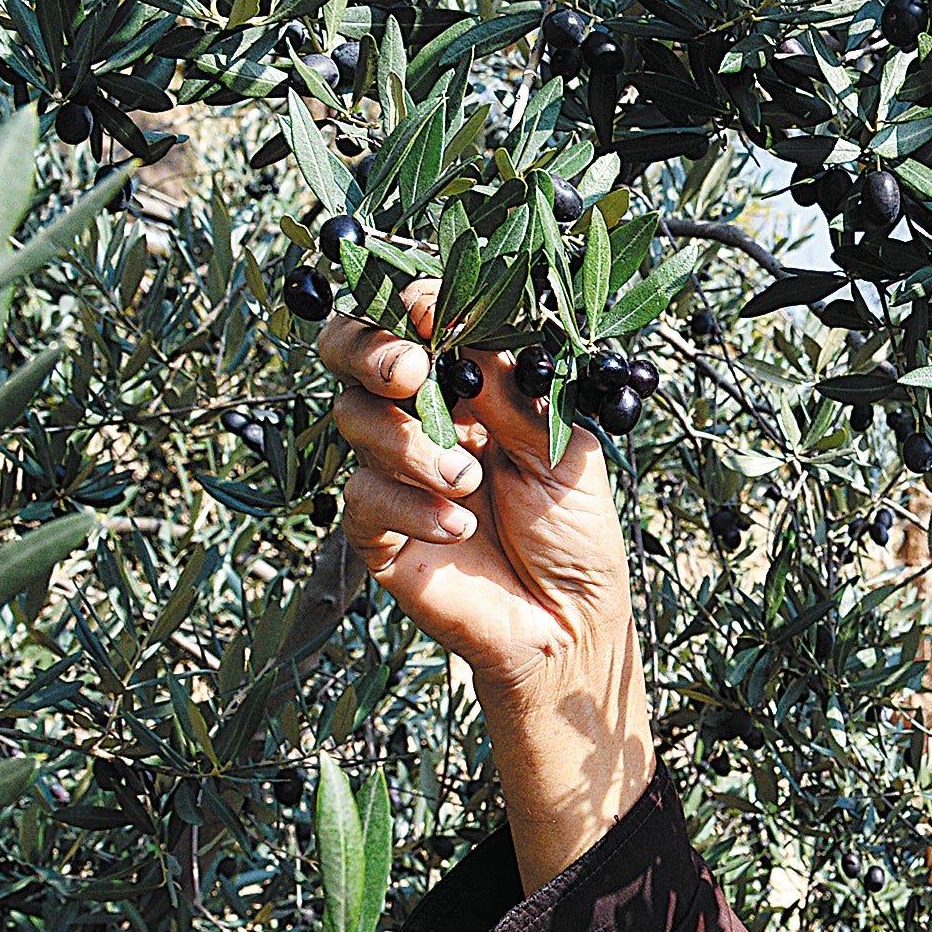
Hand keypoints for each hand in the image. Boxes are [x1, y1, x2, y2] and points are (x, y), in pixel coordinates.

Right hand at [319, 281, 653, 889]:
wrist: (571, 624)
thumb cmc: (576, 537)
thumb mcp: (566, 452)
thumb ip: (515, 393)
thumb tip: (463, 329)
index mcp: (472, 390)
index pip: (419, 327)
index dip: (411, 307)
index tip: (426, 308)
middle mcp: (424, 421)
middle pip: (355, 357)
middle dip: (371, 351)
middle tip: (412, 373)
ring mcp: (395, 474)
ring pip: (354, 421)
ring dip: (410, 444)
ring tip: (469, 479)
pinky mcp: (378, 531)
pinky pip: (361, 496)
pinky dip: (408, 504)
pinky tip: (457, 525)